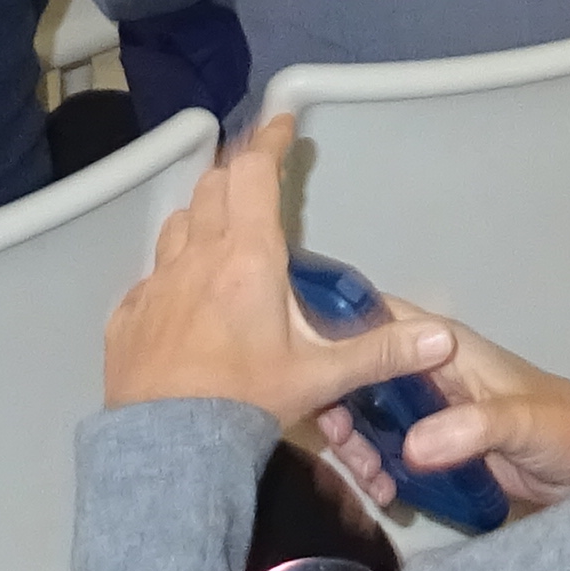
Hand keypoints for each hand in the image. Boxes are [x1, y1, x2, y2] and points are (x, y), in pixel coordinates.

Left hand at [103, 120, 453, 429]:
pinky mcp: (128, 317)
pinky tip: (182, 299)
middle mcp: (197, 257)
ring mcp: (156, 285)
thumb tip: (442, 337)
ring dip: (201, 216)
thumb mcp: (321, 377)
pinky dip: (170, 273)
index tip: (283, 121)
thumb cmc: (246, 402)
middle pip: (213, 187)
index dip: (271, 141)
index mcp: (248, 257)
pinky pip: (149, 278)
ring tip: (221, 232)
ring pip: (178, 225)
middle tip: (258, 180)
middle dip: (238, 174)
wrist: (168, 449)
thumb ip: (381, 351)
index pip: (255, 174)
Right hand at [323, 316, 569, 523]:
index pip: (380, 319)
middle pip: (364, 373)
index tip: (310, 373)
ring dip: (359, 444)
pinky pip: (390, 450)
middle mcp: (431, 373)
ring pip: (371, 414)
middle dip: (342, 405)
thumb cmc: (569, 428)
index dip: (338, 333)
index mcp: (447, 348)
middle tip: (342, 446)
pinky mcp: (437, 448)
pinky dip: (377, 468)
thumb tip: (411, 446)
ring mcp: (433, 411)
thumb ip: (473, 428)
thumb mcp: (524, 423)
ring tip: (370, 480)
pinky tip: (383, 494)